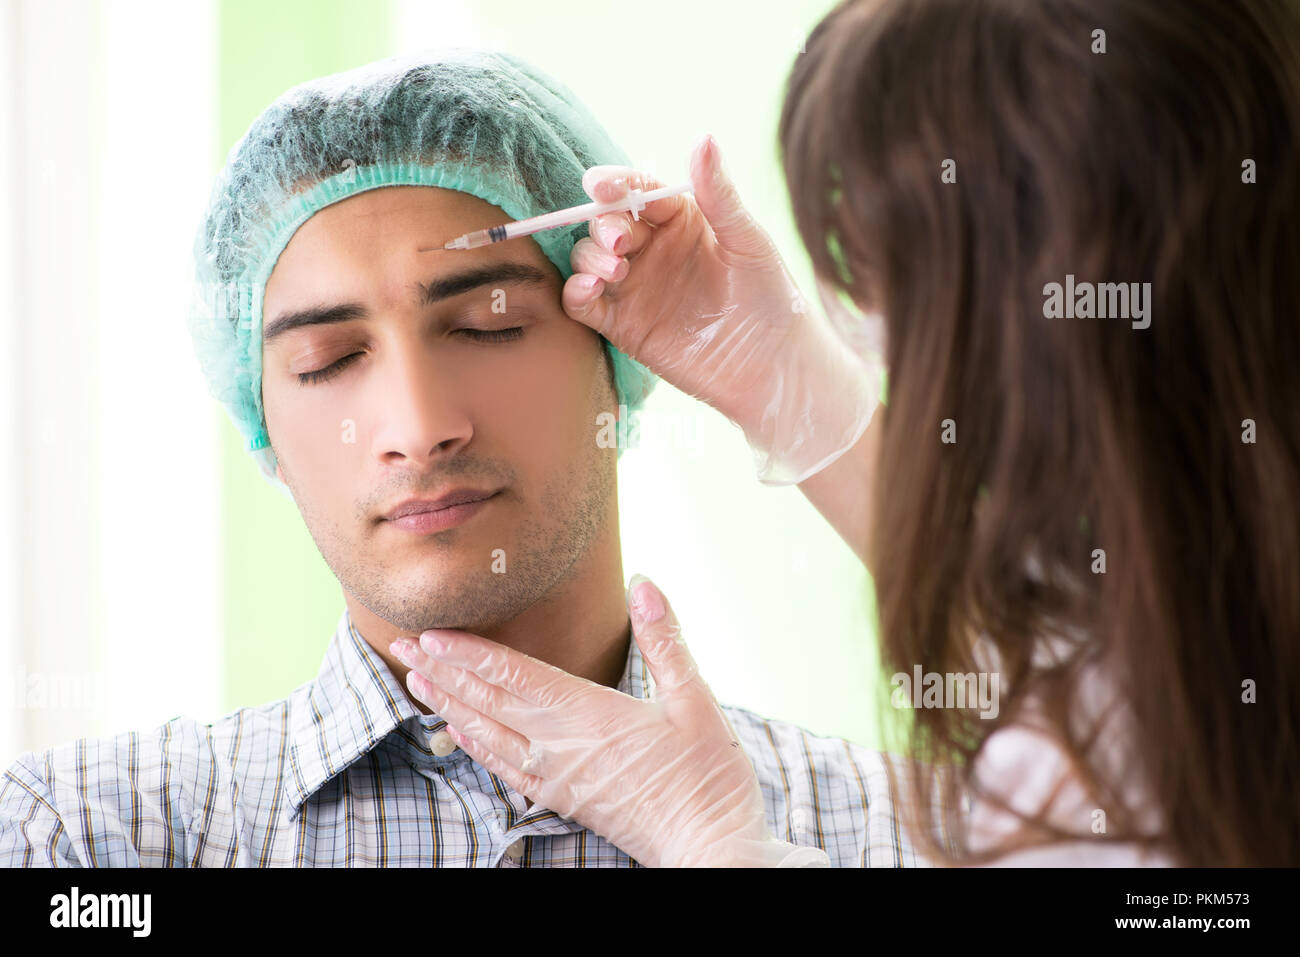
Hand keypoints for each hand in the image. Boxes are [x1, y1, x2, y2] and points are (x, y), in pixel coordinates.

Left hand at [390, 574, 827, 866]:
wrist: (707, 847)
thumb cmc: (707, 776)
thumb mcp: (695, 699)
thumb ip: (664, 639)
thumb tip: (644, 583)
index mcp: (589, 715)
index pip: (514, 676)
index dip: (469, 653)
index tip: (433, 633)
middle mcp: (560, 746)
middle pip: (487, 702)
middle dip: (443, 672)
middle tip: (402, 646)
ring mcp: (556, 776)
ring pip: (487, 735)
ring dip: (448, 705)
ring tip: (416, 681)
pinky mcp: (562, 798)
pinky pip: (504, 768)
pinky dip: (475, 746)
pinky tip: (457, 734)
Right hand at [563, 135, 881, 485]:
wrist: (773, 367)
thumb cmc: (770, 298)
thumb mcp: (748, 241)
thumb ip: (719, 195)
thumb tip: (702, 137)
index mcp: (682, 218)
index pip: (638, 191)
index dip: (616, 184)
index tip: (600, 185)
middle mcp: (652, 248)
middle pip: (607, 223)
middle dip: (604, 225)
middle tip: (620, 241)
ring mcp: (635, 286)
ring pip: (589, 258)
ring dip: (590, 257)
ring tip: (615, 270)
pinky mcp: (623, 325)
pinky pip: (584, 304)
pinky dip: (575, 293)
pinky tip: (587, 290)